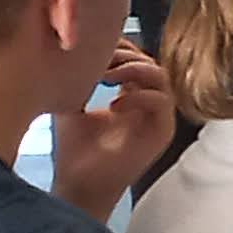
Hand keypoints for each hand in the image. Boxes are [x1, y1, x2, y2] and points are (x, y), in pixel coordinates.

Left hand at [48, 47, 174, 218]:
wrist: (79, 185)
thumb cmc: (74, 149)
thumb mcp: (72, 103)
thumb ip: (78, 78)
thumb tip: (69, 48)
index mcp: (130, 93)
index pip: (135, 58)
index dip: (118, 47)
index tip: (92, 48)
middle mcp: (148, 102)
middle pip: (148, 61)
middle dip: (124, 56)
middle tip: (99, 61)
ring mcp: (158, 116)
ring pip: (159, 76)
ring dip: (133, 71)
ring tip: (106, 76)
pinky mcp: (163, 132)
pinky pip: (162, 102)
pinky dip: (138, 97)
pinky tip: (113, 105)